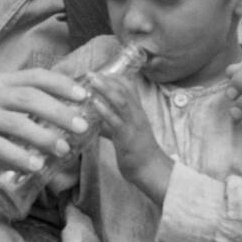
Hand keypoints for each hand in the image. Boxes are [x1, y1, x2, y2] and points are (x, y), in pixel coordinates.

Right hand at [0, 68, 89, 177]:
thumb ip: (20, 107)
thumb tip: (64, 116)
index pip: (35, 76)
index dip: (62, 84)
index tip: (85, 95)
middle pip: (30, 98)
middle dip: (59, 112)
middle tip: (81, 127)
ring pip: (15, 122)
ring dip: (43, 136)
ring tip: (63, 150)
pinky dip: (18, 156)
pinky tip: (35, 166)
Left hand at [88, 76, 170, 202]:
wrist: (151, 170)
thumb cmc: (137, 152)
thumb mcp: (124, 134)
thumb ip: (110, 125)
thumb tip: (93, 120)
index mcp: (137, 112)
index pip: (128, 88)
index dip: (114, 78)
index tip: (99, 71)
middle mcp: (137, 114)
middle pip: (124, 90)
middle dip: (107, 79)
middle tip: (90, 72)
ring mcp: (133, 124)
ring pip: (121, 101)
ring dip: (106, 89)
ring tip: (92, 80)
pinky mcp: (127, 137)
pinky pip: (116, 121)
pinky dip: (105, 110)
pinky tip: (94, 103)